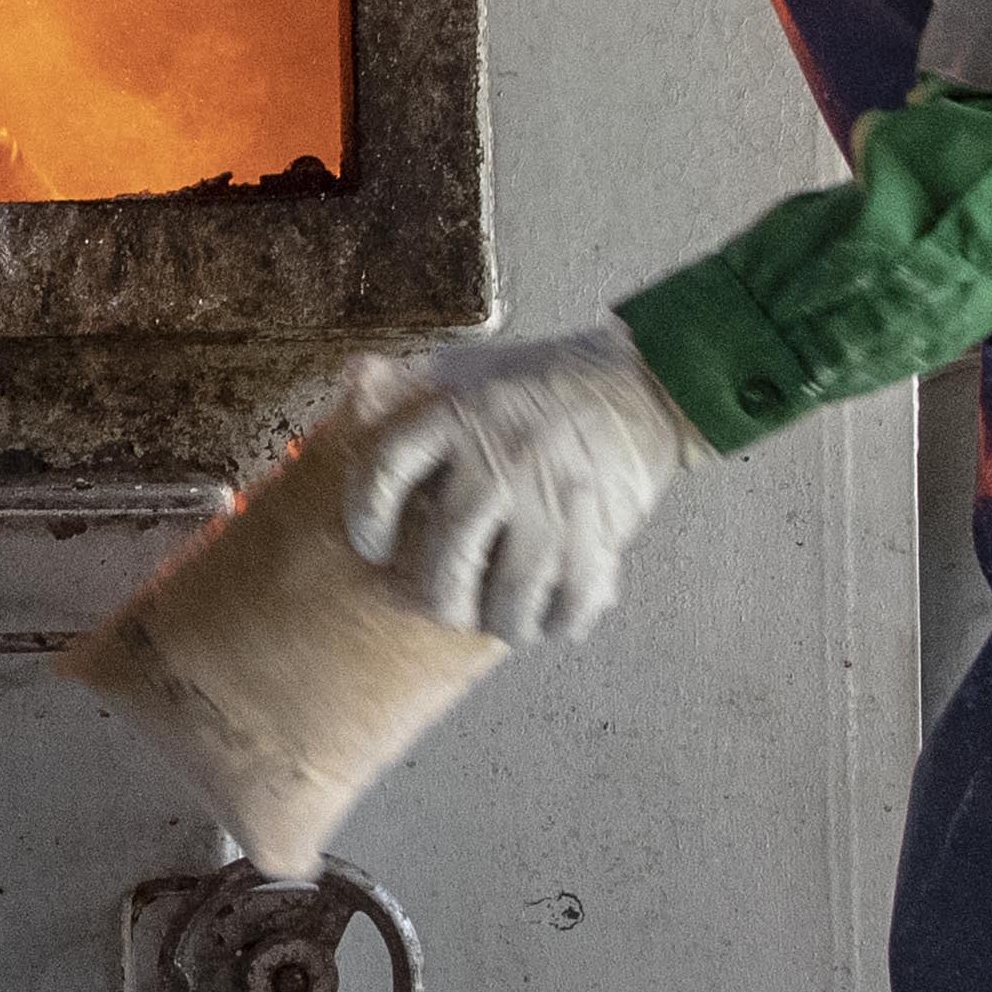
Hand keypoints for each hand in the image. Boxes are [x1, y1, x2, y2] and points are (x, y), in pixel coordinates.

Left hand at [339, 323, 713, 644]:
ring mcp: (553, 497)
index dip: (368, 517)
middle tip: (442, 604)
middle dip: (439, 595)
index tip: (372, 548)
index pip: (387, 470)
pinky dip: (556, 622)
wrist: (639, 384)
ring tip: (496, 620)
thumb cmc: (541, 382)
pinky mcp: (600, 528)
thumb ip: (413, 383)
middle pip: (449, 552)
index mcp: (459, 414)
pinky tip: (545, 621)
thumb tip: (352, 380)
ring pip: (510, 592)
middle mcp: (503, 457)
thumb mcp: (470, 368)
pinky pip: (572, 598)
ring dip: (499, 620)